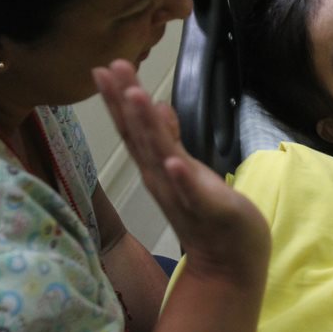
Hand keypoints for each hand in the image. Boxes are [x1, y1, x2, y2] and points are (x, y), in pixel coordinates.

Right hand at [93, 60, 269, 281]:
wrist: (230, 263)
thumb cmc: (208, 213)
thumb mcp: (185, 168)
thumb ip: (169, 138)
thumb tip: (153, 103)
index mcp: (158, 167)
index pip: (134, 129)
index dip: (118, 100)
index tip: (103, 68)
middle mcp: (163, 180)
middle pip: (139, 137)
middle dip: (125, 103)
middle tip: (110, 69)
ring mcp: (184, 196)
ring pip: (162, 158)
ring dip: (148, 128)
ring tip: (137, 97)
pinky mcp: (210, 212)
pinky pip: (193, 194)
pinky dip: (182, 178)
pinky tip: (173, 161)